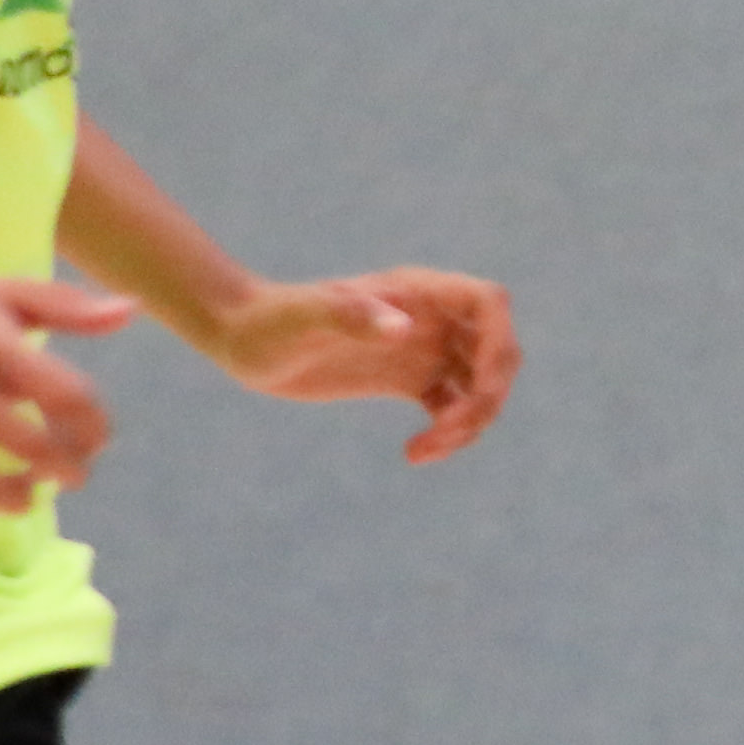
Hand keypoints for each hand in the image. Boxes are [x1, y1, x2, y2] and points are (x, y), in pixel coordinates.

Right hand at [0, 273, 138, 539]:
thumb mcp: (1, 296)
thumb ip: (66, 306)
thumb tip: (129, 311)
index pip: (66, 395)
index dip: (93, 427)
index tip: (94, 441)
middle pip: (33, 448)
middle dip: (64, 471)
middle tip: (67, 475)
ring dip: (15, 500)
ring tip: (19, 493)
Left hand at [205, 266, 521, 463]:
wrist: (243, 338)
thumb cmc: (270, 320)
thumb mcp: (305, 317)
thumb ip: (354, 316)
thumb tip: (406, 330)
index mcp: (416, 291)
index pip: (488, 303)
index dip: (500, 341)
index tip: (480, 384)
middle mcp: (429, 317)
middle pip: (496, 350)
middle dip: (489, 393)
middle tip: (452, 429)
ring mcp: (421, 349)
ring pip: (477, 384)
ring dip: (470, 421)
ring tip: (426, 449)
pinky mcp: (406, 380)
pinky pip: (449, 407)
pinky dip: (447, 434)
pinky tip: (414, 454)